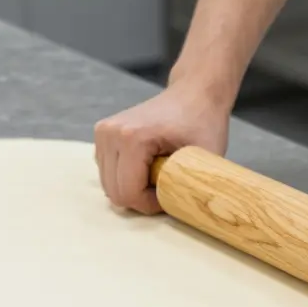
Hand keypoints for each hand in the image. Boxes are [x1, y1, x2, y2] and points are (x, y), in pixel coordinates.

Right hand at [94, 83, 231, 214]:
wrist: (193, 93)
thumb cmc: (202, 122)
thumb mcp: (205, 157)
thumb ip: (192, 187)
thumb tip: (184, 212)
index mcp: (131, 138)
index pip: (128, 193)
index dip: (151, 204)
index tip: (172, 194)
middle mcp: (110, 133)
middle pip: (114, 192)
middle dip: (141, 198)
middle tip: (167, 186)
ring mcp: (103, 132)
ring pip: (109, 184)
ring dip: (134, 188)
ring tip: (159, 174)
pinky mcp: (102, 134)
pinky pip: (108, 172)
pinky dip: (126, 177)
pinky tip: (147, 167)